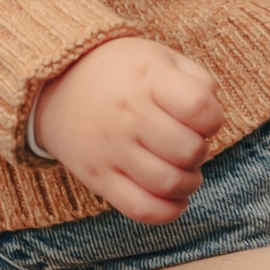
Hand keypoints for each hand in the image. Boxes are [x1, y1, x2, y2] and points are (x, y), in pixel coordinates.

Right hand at [31, 36, 224, 223]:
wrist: (57, 86)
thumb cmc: (122, 74)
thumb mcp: (160, 58)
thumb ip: (198, 81)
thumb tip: (213, 118)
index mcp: (148, 80)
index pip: (198, 107)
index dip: (212, 119)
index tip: (202, 119)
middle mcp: (128, 116)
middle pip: (188, 150)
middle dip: (200, 151)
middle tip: (188, 144)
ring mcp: (111, 150)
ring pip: (168, 183)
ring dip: (188, 182)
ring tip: (182, 169)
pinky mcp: (98, 178)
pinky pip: (141, 209)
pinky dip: (168, 211)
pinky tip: (174, 197)